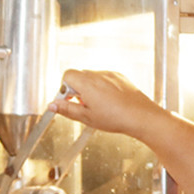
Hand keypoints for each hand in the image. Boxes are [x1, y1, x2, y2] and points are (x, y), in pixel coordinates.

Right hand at [49, 69, 164, 137]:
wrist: (141, 116)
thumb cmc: (116, 118)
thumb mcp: (87, 117)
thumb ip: (67, 110)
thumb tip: (52, 106)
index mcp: (87, 83)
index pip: (67, 75)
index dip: (65, 89)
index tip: (68, 101)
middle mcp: (98, 75)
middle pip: (79, 75)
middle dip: (77, 90)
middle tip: (83, 105)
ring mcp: (110, 74)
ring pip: (92, 77)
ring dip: (90, 88)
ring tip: (98, 106)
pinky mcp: (120, 77)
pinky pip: (105, 78)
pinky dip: (103, 87)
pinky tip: (109, 102)